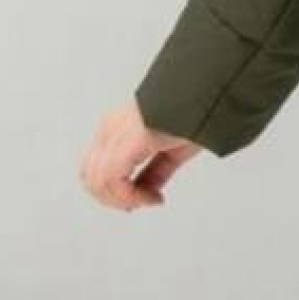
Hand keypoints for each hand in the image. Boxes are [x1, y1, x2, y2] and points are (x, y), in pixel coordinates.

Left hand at [79, 99, 199, 212]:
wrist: (208, 96)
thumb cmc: (194, 113)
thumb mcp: (169, 149)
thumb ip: (154, 171)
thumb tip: (148, 192)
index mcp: (116, 127)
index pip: (95, 168)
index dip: (112, 193)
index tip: (142, 200)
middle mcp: (110, 129)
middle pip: (90, 178)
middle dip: (115, 200)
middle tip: (143, 203)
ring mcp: (115, 133)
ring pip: (97, 182)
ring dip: (123, 200)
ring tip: (149, 200)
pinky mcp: (128, 140)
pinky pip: (114, 179)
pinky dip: (130, 196)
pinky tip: (151, 197)